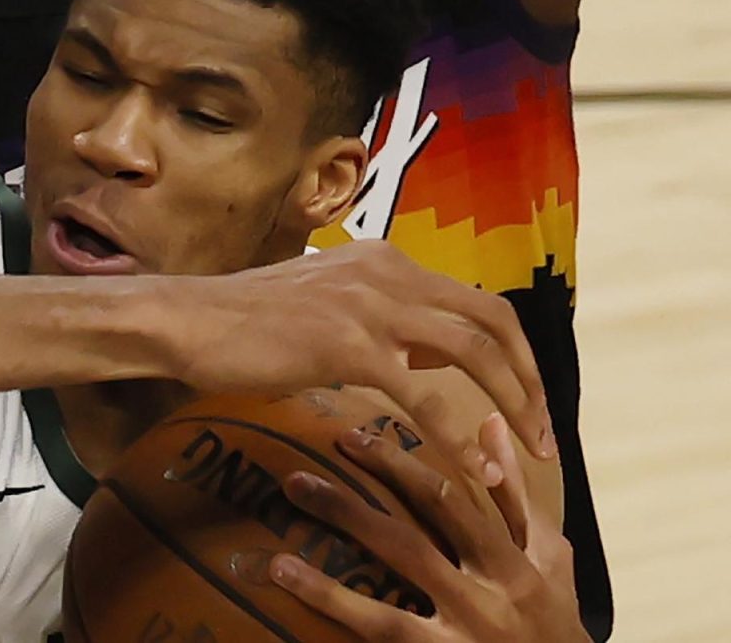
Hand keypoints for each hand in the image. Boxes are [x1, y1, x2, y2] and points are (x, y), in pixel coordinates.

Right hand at [169, 241, 554, 484]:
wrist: (188, 320)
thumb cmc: (240, 319)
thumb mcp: (318, 301)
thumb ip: (370, 314)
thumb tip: (415, 347)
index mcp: (383, 259)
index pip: (472, 299)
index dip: (511, 349)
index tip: (524, 395)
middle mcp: (387, 272)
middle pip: (493, 320)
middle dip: (530, 379)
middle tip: (545, 432)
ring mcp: (371, 307)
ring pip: (474, 354)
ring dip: (513, 406)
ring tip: (529, 455)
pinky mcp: (351, 347)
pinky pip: (426, 400)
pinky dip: (456, 441)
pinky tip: (470, 475)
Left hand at [268, 414, 587, 641]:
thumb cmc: (552, 616)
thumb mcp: (547, 555)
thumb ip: (514, 492)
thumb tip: (491, 421)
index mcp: (511, 563)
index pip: (447, 502)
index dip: (395, 467)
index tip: (349, 439)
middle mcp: (484, 600)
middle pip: (407, 545)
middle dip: (348, 511)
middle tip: (294, 481)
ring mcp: (460, 639)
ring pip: (387, 607)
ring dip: (327, 585)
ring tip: (276, 561)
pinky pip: (382, 637)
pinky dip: (340, 619)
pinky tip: (300, 603)